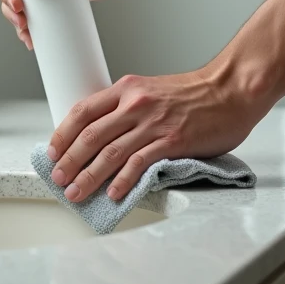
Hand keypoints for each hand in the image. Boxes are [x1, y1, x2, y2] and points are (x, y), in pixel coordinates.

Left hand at [45, 66, 270, 202]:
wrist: (232, 89)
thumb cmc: (196, 94)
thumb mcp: (152, 90)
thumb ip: (127, 108)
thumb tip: (101, 133)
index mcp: (127, 89)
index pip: (82, 111)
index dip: (62, 133)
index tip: (51, 151)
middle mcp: (136, 103)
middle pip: (90, 135)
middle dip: (69, 160)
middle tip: (58, 178)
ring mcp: (154, 122)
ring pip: (110, 153)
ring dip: (89, 176)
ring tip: (76, 193)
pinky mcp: (173, 140)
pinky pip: (140, 164)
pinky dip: (122, 181)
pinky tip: (112, 194)